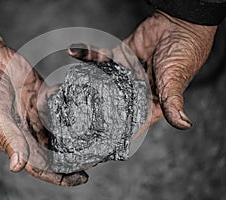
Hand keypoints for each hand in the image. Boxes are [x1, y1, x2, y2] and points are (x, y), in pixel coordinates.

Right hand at [0, 2, 86, 185]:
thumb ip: (10, 139)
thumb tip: (17, 167)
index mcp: (16, 138)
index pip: (40, 164)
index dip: (59, 175)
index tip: (81, 179)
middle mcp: (28, 128)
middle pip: (54, 149)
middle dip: (73, 157)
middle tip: (96, 158)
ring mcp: (36, 111)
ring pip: (59, 128)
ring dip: (76, 135)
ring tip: (98, 138)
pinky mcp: (41, 94)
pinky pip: (60, 104)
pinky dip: (72, 108)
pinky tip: (88, 109)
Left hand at [68, 11, 216, 128]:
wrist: (179, 23)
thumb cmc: (183, 53)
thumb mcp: (175, 80)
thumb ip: (173, 102)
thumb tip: (183, 124)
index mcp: (151, 100)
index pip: (133, 123)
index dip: (119, 134)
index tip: (103, 146)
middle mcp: (136, 90)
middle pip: (112, 106)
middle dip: (95, 114)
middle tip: (75, 123)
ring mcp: (125, 74)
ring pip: (102, 83)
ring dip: (85, 85)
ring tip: (65, 92)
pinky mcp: (119, 56)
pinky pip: (100, 57)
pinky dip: (87, 54)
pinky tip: (73, 52)